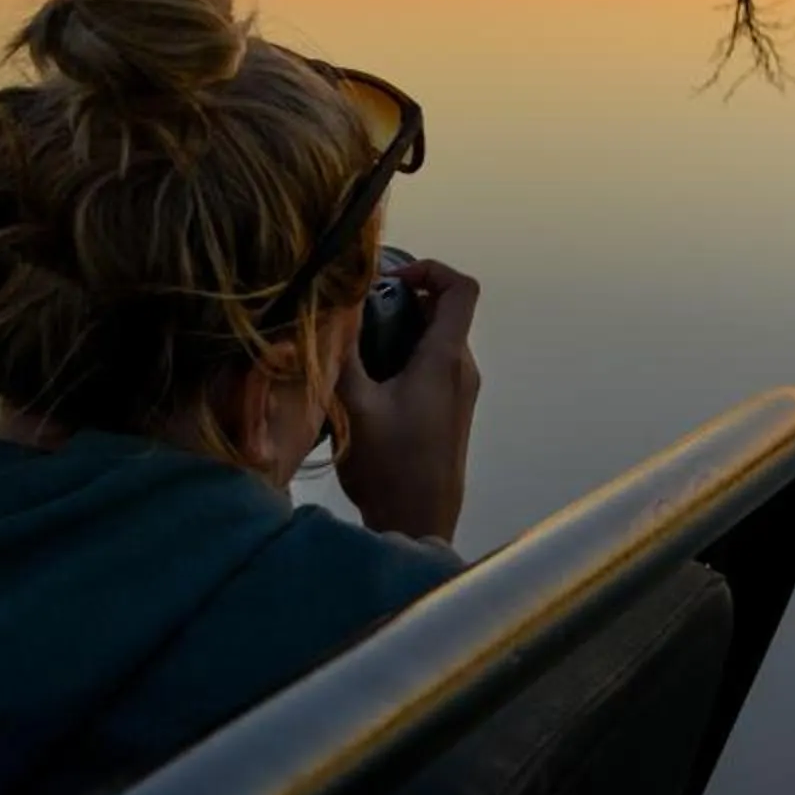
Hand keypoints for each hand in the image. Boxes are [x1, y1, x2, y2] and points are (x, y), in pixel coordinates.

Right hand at [335, 257, 479, 542]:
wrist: (417, 526)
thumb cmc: (389, 468)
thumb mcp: (353, 406)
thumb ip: (343, 352)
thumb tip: (332, 309)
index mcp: (446, 360)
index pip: (462, 288)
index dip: (431, 268)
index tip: (391, 279)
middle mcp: (462, 370)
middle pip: (444, 311)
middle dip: (402, 301)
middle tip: (358, 312)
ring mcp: (460, 392)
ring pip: (436, 340)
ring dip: (400, 332)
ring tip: (356, 348)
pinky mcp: (451, 411)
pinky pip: (434, 365)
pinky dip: (405, 357)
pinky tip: (367, 382)